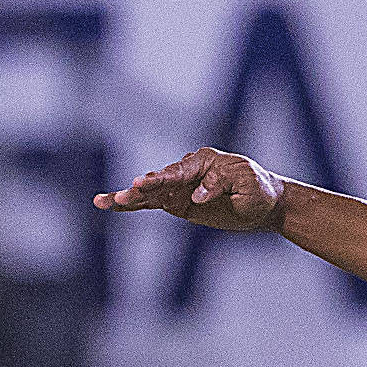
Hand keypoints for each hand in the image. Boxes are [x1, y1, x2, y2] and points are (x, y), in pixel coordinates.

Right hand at [94, 148, 287, 230]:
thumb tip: (197, 196)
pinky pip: (150, 203)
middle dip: (140, 188)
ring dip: (127, 197)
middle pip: (159, 180)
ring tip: (102, 201)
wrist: (264, 204)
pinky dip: (131, 205)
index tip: (145, 185)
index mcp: (204, 161)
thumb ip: (224, 185)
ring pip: (148, 192)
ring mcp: (179, 187)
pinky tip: (111, 205)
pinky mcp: (176, 203)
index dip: (162, 179)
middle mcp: (187, 171)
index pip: (179, 171)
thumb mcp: (249, 185)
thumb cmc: (259, 190)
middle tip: (124, 195)